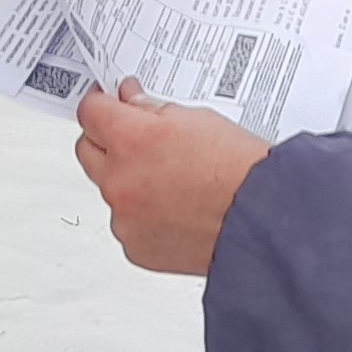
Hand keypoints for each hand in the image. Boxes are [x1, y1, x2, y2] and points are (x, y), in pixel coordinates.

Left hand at [72, 78, 268, 275]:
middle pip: (87, 151)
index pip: (90, 112)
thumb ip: (152, 111)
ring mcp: (125, 218)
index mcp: (132, 140)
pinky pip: (127, 223)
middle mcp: (120, 180)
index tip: (106, 103)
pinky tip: (175, 209)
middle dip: (106, 141)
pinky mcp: (136, 248)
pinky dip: (143, 216)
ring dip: (127, 181)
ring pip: (109, 190)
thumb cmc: (242, 172)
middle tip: (133, 138)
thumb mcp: (198, 119)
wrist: (264, 222)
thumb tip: (131, 104)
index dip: (100, 104)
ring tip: (171, 181)